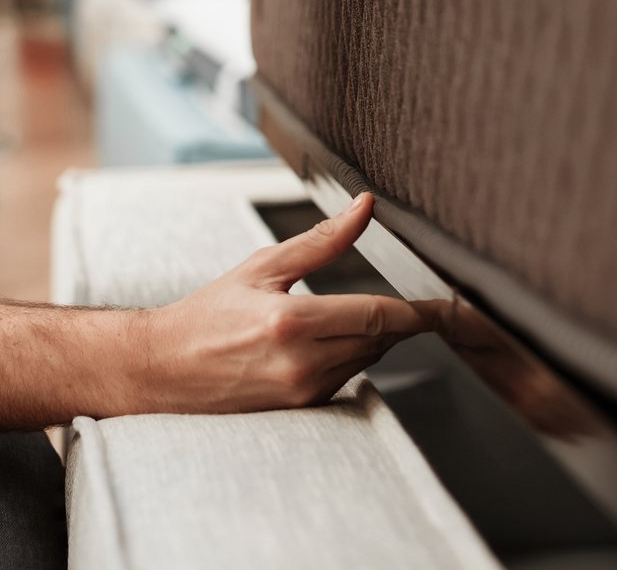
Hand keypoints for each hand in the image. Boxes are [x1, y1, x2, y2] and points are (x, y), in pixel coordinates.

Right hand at [137, 193, 435, 413]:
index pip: (379, 316)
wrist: (166, 369)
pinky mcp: (303, 409)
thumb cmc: (208, 314)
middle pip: (381, 340)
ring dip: (371, 336)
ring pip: (367, 360)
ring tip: (342, 316)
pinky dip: (349, 356)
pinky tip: (323, 342)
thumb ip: (322, 240)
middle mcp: (301, 364)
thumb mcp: (262, 267)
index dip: (422, 312)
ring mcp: (303, 393)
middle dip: (396, 318)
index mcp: (292, 323)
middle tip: (404, 299)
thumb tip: (364, 207)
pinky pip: (347, 378)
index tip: (450, 307)